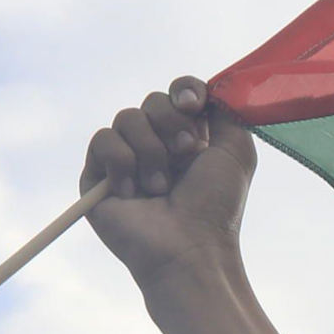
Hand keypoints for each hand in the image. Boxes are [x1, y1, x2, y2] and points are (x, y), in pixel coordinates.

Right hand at [86, 78, 256, 290]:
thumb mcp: (236, 150)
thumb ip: (226, 110)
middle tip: (186, 155)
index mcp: (189, 136)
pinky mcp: (97, 175)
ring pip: (127, 117)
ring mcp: (126, 159)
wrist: (190, 246)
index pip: (179, 91)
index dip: (185, 90)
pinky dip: (122, 162)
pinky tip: (133, 192)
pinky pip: (103, 140)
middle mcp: (157, 144)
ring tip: (161, 186)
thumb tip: (208, 87)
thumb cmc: (216, 206)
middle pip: (153, 100)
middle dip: (171, 124)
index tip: (193, 106)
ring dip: (150, 151)